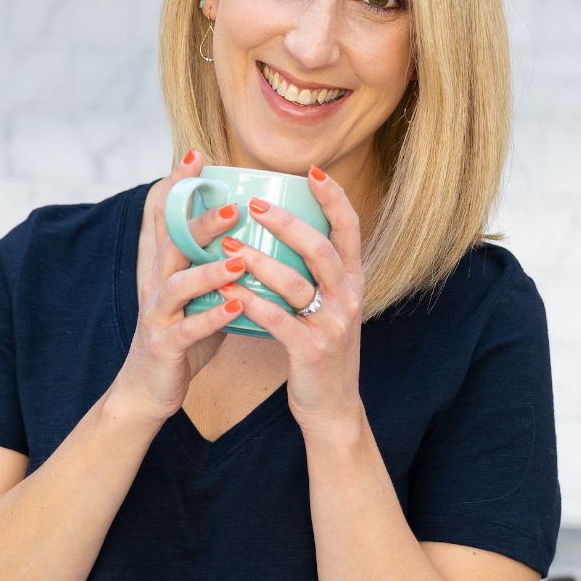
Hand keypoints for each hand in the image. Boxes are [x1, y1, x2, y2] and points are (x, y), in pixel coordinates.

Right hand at [110, 150, 248, 423]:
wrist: (149, 391)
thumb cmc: (184, 341)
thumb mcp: (200, 297)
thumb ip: (218, 268)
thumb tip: (255, 235)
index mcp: (167, 270)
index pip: (167, 219)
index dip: (177, 187)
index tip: (196, 155)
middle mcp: (157, 286)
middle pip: (172, 244)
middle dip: (200, 221)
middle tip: (235, 205)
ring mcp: (157, 316)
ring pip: (177, 285)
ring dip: (207, 270)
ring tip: (238, 258)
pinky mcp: (162, 346)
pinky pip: (187, 329)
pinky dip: (211, 318)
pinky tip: (236, 307)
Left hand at [223, 166, 365, 435]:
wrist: (333, 409)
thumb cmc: (319, 351)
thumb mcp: (329, 307)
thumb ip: (316, 274)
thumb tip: (287, 231)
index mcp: (352, 282)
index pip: (351, 229)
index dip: (334, 198)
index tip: (313, 171)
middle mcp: (348, 298)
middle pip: (321, 248)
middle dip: (286, 222)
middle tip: (252, 204)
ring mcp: (333, 324)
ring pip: (296, 282)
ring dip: (259, 260)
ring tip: (228, 246)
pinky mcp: (312, 350)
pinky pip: (278, 319)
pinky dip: (252, 302)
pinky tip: (229, 290)